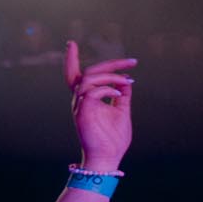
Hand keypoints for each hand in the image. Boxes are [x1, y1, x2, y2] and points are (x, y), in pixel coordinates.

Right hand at [64, 42, 135, 172]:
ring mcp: (79, 107)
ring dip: (110, 77)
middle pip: (88, 73)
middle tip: (131, 62)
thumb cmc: (113, 138)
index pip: (74, 76)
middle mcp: (79, 101)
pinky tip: (119, 94)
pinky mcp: (83, 114)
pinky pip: (91, 93)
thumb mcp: (122, 111)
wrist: (108, 158)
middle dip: (110, 64)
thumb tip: (127, 82)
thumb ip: (122, 96)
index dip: (70, 59)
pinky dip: (107, 89)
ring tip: (127, 82)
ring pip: (89, 80)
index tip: (71, 43)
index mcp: (86, 100)